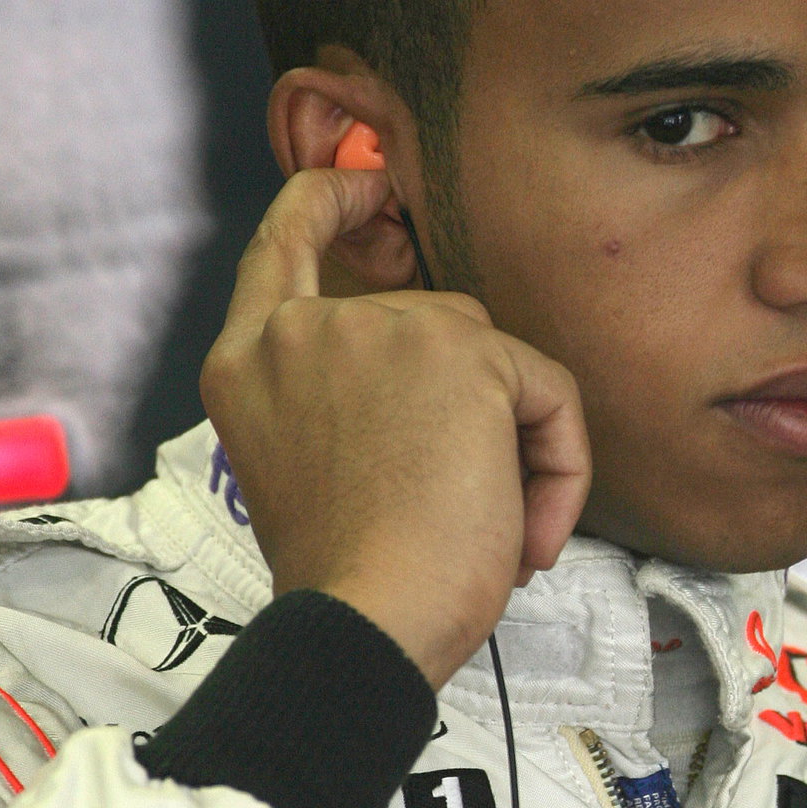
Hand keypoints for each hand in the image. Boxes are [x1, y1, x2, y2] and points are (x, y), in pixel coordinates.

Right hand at [200, 167, 590, 688]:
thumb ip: (346, 403)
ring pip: (496, 365)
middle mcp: (300, 331)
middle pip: (434, 327)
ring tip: (488, 536)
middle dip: (472, 418)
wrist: (365, 624)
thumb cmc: (350, 582)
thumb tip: (439, 389)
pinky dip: (558, 467)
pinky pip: (547, 394)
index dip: (328, 201)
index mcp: (248, 364)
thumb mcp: (316, 471)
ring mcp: (376, 328)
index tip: (367, 184)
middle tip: (462, 520)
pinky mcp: (456, 349)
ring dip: (515, 453)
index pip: (281, 246)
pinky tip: (521, 532)